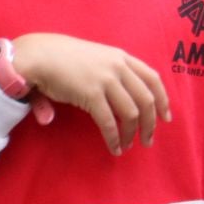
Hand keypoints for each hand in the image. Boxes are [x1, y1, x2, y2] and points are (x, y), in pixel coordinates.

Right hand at [11, 33, 170, 154]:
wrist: (37, 54)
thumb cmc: (61, 57)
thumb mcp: (93, 60)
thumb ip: (109, 77)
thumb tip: (119, 104)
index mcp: (120, 57)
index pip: (152, 78)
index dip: (163, 99)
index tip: (166, 117)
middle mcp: (117, 66)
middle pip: (146, 99)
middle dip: (151, 123)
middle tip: (148, 140)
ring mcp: (106, 79)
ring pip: (131, 113)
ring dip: (132, 133)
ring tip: (128, 146)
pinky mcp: (91, 94)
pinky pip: (109, 122)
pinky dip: (114, 138)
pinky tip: (114, 148)